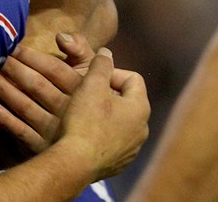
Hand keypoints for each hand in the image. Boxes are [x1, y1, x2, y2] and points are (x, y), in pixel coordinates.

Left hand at [0, 32, 94, 152]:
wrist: (98, 145)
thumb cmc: (97, 102)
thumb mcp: (97, 74)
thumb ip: (80, 50)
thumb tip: (60, 37)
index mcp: (81, 89)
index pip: (53, 69)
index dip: (31, 57)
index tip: (12, 46)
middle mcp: (68, 109)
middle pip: (36, 85)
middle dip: (13, 69)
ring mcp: (54, 130)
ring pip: (25, 106)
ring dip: (5, 90)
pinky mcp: (43, 146)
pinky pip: (20, 131)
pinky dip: (4, 118)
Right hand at [53, 48, 148, 180]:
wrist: (75, 162)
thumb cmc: (85, 120)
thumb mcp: (91, 85)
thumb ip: (101, 65)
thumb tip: (107, 52)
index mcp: (140, 107)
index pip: (133, 78)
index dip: (111, 73)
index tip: (92, 79)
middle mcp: (142, 129)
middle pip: (126, 102)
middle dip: (107, 95)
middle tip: (85, 96)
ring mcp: (131, 149)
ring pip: (120, 123)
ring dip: (104, 117)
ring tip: (83, 116)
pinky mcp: (119, 164)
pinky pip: (112, 143)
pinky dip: (101, 136)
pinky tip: (84, 136)